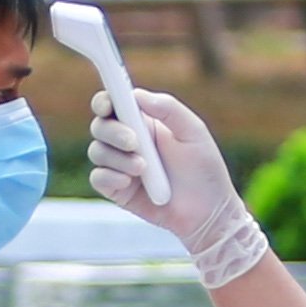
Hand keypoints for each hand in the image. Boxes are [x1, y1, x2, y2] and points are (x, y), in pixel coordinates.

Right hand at [90, 84, 268, 287]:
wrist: (208, 211)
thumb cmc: (204, 169)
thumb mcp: (193, 132)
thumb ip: (168, 108)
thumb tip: (136, 95)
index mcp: (145, 122)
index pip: (115, 104)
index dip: (105, 100)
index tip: (108, 104)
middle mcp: (128, 141)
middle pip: (100, 126)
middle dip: (112, 132)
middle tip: (134, 142)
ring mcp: (120, 165)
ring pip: (97, 152)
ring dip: (118, 158)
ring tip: (144, 169)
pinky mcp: (117, 189)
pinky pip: (98, 178)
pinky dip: (110, 177)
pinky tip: (129, 182)